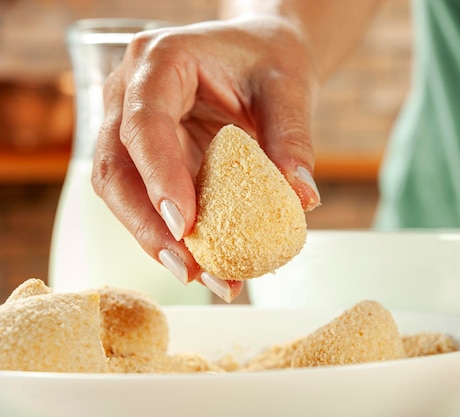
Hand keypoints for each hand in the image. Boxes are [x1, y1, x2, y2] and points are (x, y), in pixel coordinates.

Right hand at [92, 15, 320, 301]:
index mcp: (160, 61)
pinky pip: (145, 200)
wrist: (261, 54)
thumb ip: (293, 138)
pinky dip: (170, 235)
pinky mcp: (147, 156)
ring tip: (204, 278)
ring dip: (155, 241)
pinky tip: (205, 263)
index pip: (144, 122)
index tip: (186, 225)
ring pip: (121, 192)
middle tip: (191, 270)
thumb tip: (302, 199)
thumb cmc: (270, 60)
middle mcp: (131, 93)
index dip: (159, 176)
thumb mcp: (289, 88)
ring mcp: (131, 126)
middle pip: (115, 167)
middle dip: (148, 227)